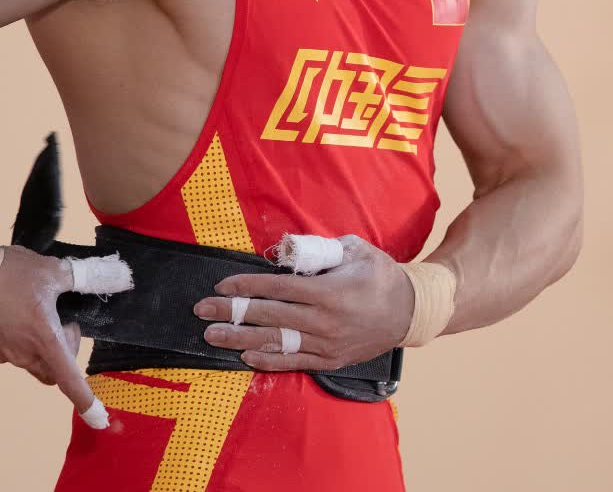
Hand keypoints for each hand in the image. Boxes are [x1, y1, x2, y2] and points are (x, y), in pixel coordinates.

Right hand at [0, 245, 131, 421]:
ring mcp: (0, 353)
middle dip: (63, 352)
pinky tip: (8, 306)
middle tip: (60, 320)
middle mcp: (22, 354)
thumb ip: (78, 279)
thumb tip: (103, 278)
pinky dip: (15, 335)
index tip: (99, 420)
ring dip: (37, 342)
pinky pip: (6, 348)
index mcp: (44, 340)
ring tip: (30, 305)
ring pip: (28, 358)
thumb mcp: (51, 270)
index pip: (70, 380)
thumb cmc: (8, 272)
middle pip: (52, 370)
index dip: (86, 400)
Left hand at [193, 235, 413, 371]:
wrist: (410, 312)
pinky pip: (294, 361)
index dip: (246, 287)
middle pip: (268, 316)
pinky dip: (268, 360)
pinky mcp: (330, 360)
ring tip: (213, 336)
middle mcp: (324, 320)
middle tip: (202, 311)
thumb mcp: (356, 250)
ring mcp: (326, 344)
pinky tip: (245, 356)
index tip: (222, 286)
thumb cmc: (381, 276)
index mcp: (329, 290)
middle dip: (232, 312)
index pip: (278, 289)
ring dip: (240, 339)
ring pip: (276, 342)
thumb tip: (289, 252)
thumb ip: (322, 250)